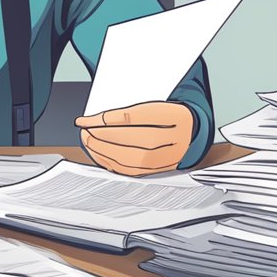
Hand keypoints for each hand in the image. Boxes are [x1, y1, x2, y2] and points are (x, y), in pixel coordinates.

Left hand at [75, 101, 194, 176]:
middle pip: (128, 139)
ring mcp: (168, 157)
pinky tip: (100, 156)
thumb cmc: (168, 116)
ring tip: (88, 142)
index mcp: (171, 115)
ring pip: (128, 158)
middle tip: (83, 132)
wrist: (193, 133)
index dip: (101, 120)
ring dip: (101, 151)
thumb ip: (124, 113)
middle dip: (99, 136)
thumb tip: (94, 120)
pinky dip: (111, 164)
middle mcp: (172, 138)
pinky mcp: (160, 170)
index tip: (83, 120)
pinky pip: (131, 170)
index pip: (129, 118)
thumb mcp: (152, 106)